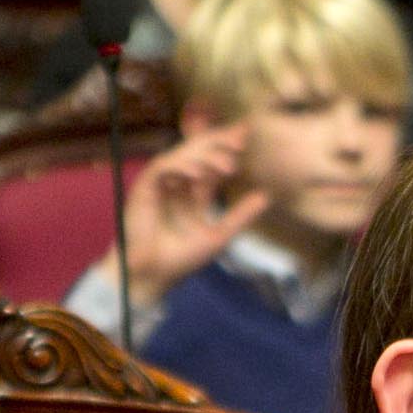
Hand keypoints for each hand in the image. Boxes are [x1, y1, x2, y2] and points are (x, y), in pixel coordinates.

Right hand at [113, 123, 271, 315]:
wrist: (155, 275)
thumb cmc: (181, 258)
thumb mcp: (219, 235)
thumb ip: (240, 215)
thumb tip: (266, 196)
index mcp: (194, 190)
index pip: (213, 162)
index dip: (229, 148)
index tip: (250, 137)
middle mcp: (178, 182)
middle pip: (199, 152)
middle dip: (220, 141)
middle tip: (242, 137)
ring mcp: (161, 182)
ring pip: (183, 155)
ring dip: (206, 157)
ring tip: (229, 165)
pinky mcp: (145, 186)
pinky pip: (163, 167)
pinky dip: (181, 167)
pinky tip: (199, 174)